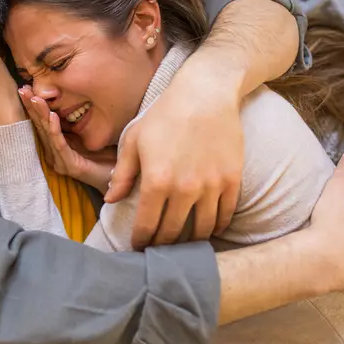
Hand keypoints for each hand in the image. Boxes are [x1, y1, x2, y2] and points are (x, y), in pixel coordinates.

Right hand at [20, 86, 116, 189]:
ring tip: (35, 99)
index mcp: (57, 145)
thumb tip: (71, 99)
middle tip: (22, 89)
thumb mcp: (88, 134)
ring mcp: (61, 161)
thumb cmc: (107, 156)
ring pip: (47, 133)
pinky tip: (52, 116)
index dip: (33, 105)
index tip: (25, 88)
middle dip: (31, 107)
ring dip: (41, 115)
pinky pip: (60, 145)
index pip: (42, 122)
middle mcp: (54, 153)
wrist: (121, 179)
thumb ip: (76, 122)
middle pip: (40, 126)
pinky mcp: (70, 166)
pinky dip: (55, 130)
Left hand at [106, 54, 243, 248]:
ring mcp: (211, 187)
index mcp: (156, 181)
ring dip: (190, 243)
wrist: (206, 93)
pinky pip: (225, 216)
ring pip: (201, 231)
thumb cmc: (164, 115)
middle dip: (162, 246)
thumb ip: (122, 174)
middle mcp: (184, 189)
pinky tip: (207, 229)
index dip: (140, 242)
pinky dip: (216, 227)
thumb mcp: (134, 140)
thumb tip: (111, 200)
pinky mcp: (232, 181)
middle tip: (157, 250)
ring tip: (182, 244)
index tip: (138, 247)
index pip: (147, 226)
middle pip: (173, 234)